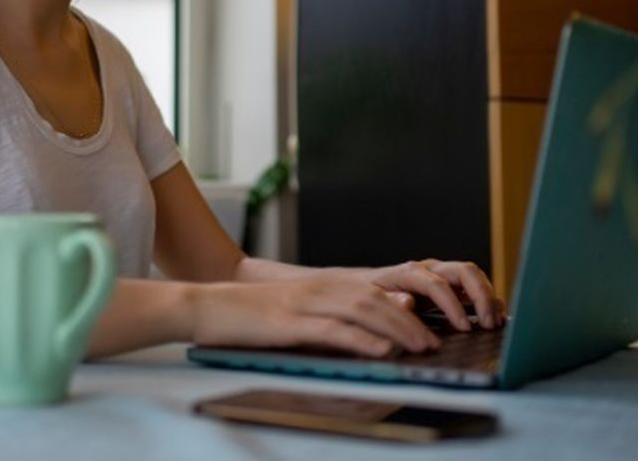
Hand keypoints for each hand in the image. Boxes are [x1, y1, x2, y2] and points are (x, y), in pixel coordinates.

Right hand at [190, 275, 440, 357]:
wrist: (205, 306)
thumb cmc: (245, 316)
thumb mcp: (291, 315)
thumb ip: (323, 322)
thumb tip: (358, 340)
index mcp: (319, 287)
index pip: (372, 295)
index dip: (403, 311)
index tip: (425, 329)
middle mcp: (316, 289)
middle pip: (375, 301)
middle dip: (408, 323)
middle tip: (432, 343)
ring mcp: (303, 304)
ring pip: (362, 311)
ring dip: (396, 330)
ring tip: (418, 347)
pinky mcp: (289, 323)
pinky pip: (332, 329)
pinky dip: (361, 339)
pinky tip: (380, 350)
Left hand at [361, 260, 503, 330]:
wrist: (361, 288)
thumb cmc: (366, 297)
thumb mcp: (371, 301)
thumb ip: (390, 303)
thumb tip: (409, 303)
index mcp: (409, 273)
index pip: (437, 284)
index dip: (452, 305)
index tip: (463, 328)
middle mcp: (429, 270)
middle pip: (464, 272)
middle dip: (481, 296)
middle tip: (488, 323)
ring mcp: (441, 276)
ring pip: (472, 277)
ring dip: (487, 297)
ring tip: (495, 322)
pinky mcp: (448, 286)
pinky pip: (473, 287)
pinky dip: (486, 301)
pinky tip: (494, 319)